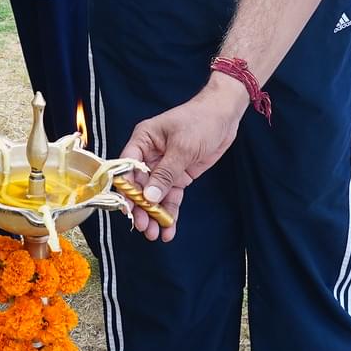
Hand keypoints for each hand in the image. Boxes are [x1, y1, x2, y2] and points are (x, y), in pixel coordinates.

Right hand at [117, 79, 250, 241]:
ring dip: (154, 214)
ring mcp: (164, 167)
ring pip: (155, 195)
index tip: (128, 210)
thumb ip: (165, 173)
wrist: (225, 115)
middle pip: (140, 186)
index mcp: (143, 140)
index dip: (126, 189)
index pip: (126, 167)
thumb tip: (149, 197)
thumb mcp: (183, 147)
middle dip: (141, 208)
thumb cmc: (200, 121)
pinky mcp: (179, 175)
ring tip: (155, 234)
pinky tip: (169, 229)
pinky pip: (170, 196)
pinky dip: (170, 211)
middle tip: (145, 227)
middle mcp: (149, 155)